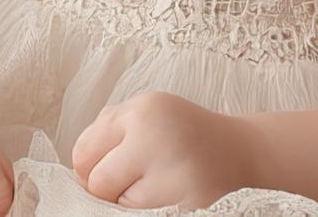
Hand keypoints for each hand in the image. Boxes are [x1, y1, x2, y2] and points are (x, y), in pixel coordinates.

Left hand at [72, 90, 260, 209]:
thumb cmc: (183, 131)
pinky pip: (145, 215)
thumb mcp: (147, 112)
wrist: (239, 149)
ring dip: (127, 201)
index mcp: (141, 111)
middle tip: (124, 182)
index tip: (100, 169)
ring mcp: (172, 171)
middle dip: (104, 189)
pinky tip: (165, 193)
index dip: (86, 168)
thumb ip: (109, 131)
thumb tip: (77, 171)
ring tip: (150, 184)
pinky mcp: (186, 201)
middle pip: (97, 183)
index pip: (83, 152)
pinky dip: (148, 209)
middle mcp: (154, 136)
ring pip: (119, 205)